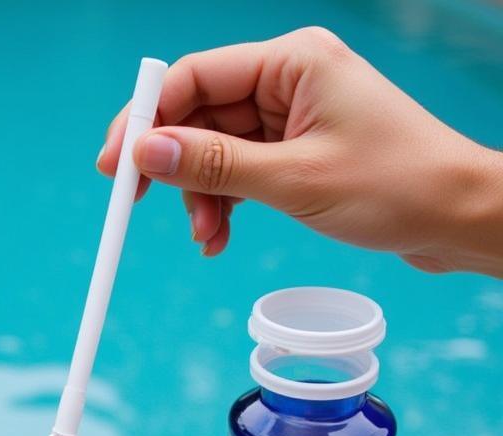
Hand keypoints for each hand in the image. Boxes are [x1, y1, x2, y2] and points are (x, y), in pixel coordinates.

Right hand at [97, 27, 502, 275]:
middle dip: (175, 169)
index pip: (195, 77)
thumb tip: (148, 153)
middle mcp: (287, 79)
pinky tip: (220, 237)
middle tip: (141, 209)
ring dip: (200, 197)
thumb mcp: (293, 179)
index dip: (147, 121)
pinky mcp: (295, 149)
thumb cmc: (395, 186)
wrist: (455, 216)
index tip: (116, 168)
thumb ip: (215, 165)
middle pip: (198, 115)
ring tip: (208, 238)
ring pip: (214, 150)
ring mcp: (291, 115)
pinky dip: (223, 204)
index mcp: (292, 61)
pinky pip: (238, 171)